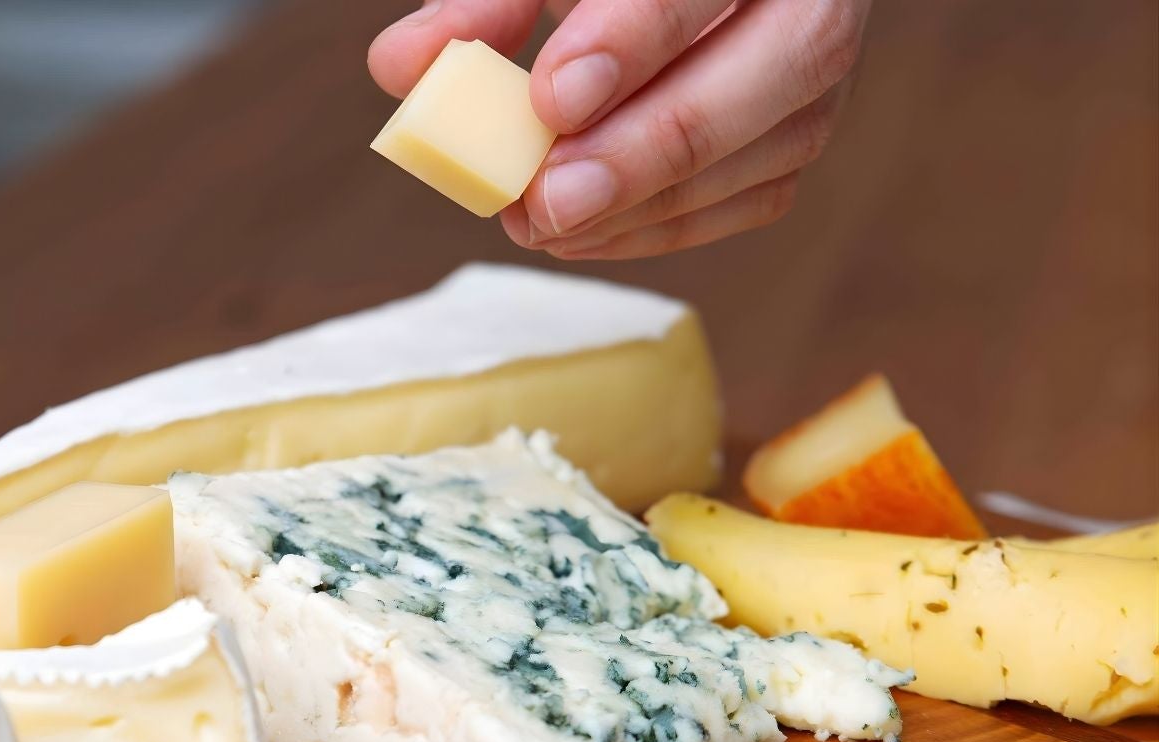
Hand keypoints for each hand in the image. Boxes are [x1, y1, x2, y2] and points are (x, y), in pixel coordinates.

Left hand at [371, 0, 868, 257]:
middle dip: (657, 142)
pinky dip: (666, 226)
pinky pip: (758, 195)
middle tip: (550, 198)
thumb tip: (401, 67)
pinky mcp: (802, 133)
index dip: (634, 37)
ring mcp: (823, 67)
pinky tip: (580, 235)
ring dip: (652, 201)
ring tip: (541, 220)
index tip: (553, 98)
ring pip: (778, 143)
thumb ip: (477, 7)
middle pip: (788, 61)